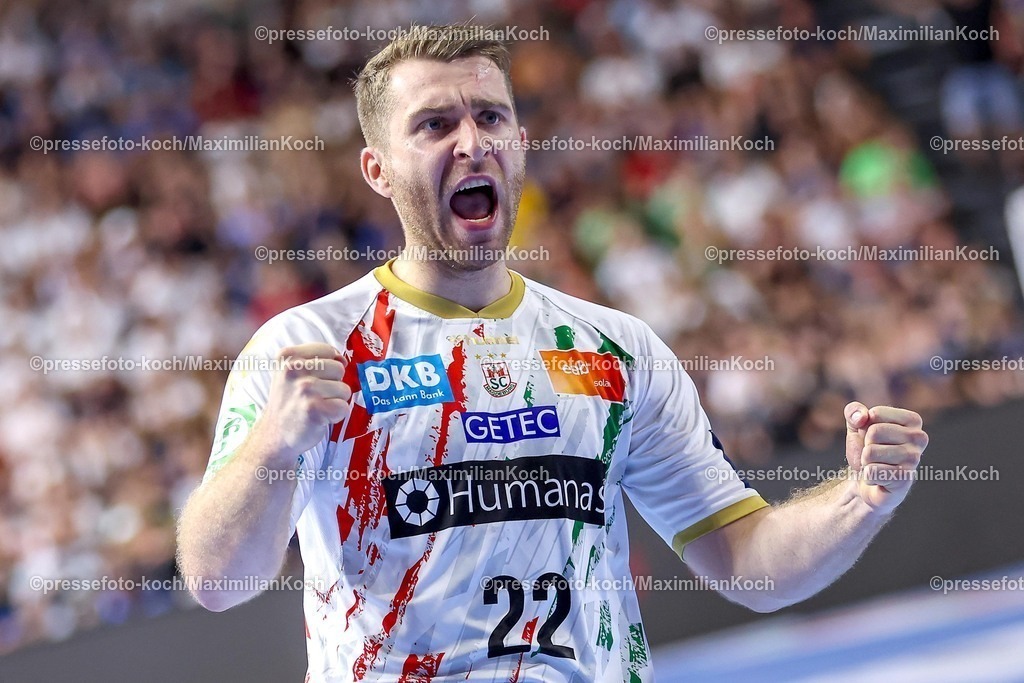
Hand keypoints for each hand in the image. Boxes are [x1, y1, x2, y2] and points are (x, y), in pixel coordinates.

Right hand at [256, 343, 351, 460]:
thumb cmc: (289, 400)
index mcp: (288, 356)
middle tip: (314, 396)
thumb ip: (316, 359)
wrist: (275, 433)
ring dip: (335, 400)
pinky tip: (320, 417)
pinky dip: (337, 416)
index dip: (329, 366)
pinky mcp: (314, 409)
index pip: (328, 350)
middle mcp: (294, 369)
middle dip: (333, 384)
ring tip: (317, 406)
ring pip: (344, 389)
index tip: (315, 378)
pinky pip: (344, 407)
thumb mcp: (291, 371)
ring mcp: (304, 389)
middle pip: (339, 369)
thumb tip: (342, 359)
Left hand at [844, 402, 928, 513]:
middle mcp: (919, 438)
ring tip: (876, 465)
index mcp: (912, 420)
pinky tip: (878, 479)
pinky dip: (867, 476)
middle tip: (873, 454)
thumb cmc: (866, 449)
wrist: (867, 480)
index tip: (873, 437)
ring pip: (870, 452)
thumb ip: (853, 411)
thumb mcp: (856, 425)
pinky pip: (872, 471)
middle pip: (874, 432)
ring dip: (865, 461)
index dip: (864, 426)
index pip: (875, 414)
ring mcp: (914, 459)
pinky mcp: (905, 478)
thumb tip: (861, 418)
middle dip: (865, 445)